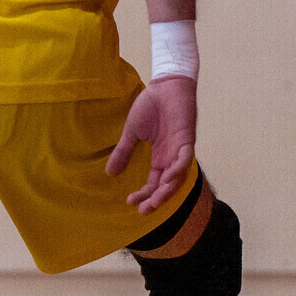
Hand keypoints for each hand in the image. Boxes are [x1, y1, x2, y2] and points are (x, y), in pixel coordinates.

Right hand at [109, 75, 196, 212]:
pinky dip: (177, 170)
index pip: (153, 183)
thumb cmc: (151, 105)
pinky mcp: (186, 139)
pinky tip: (167, 179)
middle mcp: (171, 157)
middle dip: (156, 200)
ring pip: (177, 177)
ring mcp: (180, 149)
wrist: (165, 85)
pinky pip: (184, 159)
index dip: (143, 195)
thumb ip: (123, 152)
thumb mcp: (132, 133)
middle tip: (143, 210)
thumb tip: (109, 173)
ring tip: (154, 201)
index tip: (129, 202)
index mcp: (160, 157)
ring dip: (167, 191)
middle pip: (166, 186)